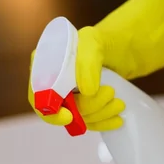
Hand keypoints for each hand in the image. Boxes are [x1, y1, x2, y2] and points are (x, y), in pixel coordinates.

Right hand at [29, 0, 163, 130]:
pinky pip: (89, 122)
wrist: (126, 48)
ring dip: (99, 114)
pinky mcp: (84, 105)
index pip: (38, 96)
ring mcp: (69, 95)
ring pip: (78, 119)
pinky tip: (117, 119)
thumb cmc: (105, 40)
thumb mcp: (93, 42)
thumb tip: (86, 91)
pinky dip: (104, 123)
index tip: (69, 116)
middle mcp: (53, 82)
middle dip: (86, 108)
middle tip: (110, 94)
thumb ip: (87, 62)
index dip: (49, 111)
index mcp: (45, 66)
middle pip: (61, 111)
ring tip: (119, 103)